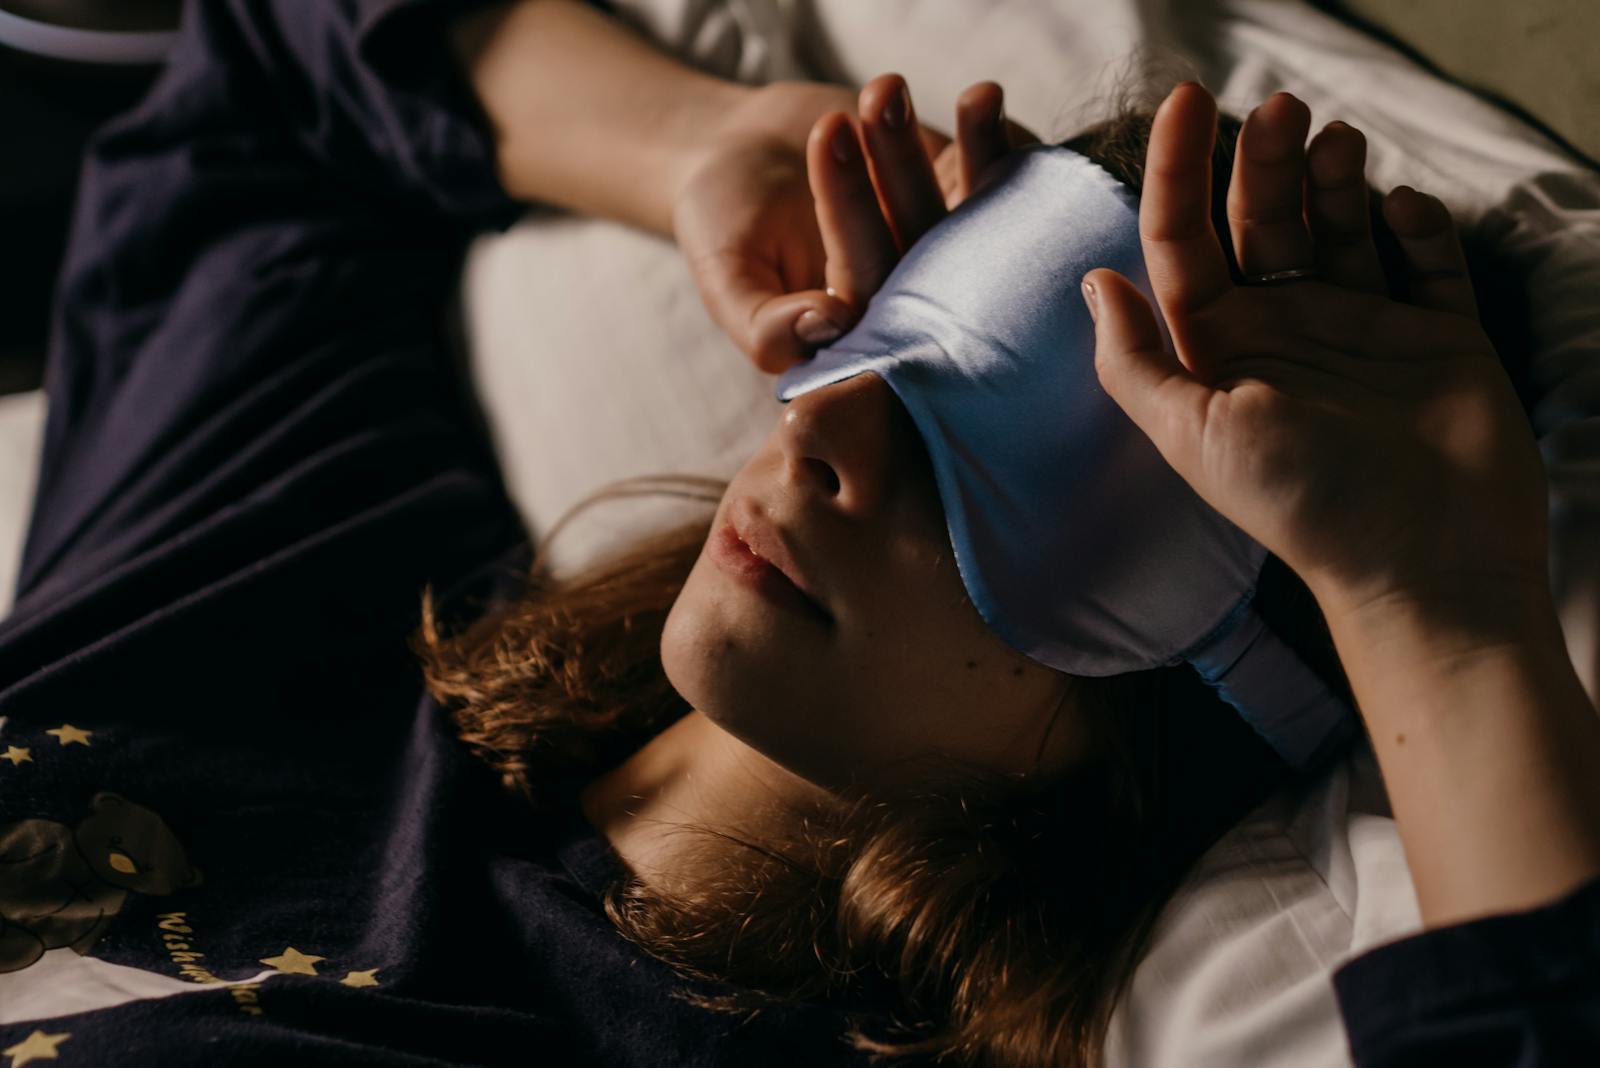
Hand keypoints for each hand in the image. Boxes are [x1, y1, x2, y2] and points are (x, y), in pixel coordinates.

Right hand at [673, 75, 1035, 371]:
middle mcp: (909, 303)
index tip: (829, 150)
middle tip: (834, 121)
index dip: (857, 225)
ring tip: (882, 88)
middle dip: (887, 172)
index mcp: (856, 341)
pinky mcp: (961, 193)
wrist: (739, 151)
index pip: (874, 291)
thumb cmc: (722, 223)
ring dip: (928, 147)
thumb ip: (765, 324)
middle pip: (923, 246)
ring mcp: (941, 246)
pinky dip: (991, 137)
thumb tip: (830, 328)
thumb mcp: (727, 278)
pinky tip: (979, 99)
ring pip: (961, 207)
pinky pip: (994, 175)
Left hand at [1084, 85, 1548, 638]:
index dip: (1178, 170)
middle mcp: (1284, 331)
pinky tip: (1402, 208)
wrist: (1424, 562)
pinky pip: (1427, 262)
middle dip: (1263, 159)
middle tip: (1280, 110)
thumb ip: (1135, 361)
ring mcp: (1363, 329)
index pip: (1183, 241)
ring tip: (1337, 142)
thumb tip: (1092, 279)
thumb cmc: (1302, 503)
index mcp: (1218, 348)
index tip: (1185, 100)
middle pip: (1261, 219)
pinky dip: (1416, 226)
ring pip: (1340, 226)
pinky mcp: (1438, 336)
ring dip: (1335, 176)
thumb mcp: (1192, 434)